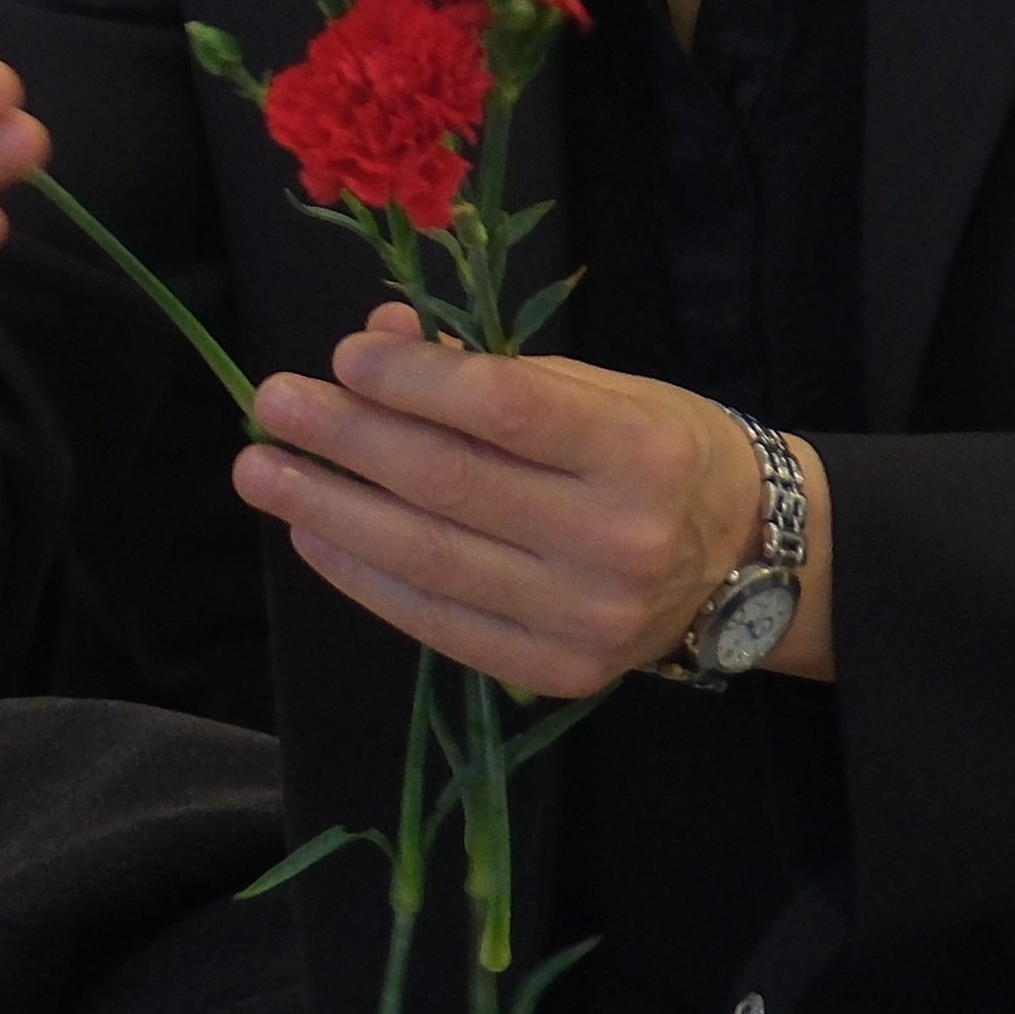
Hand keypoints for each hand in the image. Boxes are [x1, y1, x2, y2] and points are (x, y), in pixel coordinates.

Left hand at [236, 307, 821, 696]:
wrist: (750, 560)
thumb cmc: (662, 453)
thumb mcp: (600, 389)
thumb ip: (489, 371)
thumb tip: (377, 341)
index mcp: (639, 452)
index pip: (505, 411)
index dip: (413, 382)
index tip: (342, 356)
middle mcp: (618, 540)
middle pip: (451, 485)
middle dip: (345, 440)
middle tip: (270, 406)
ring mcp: (586, 617)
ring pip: (430, 559)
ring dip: (329, 511)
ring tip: (264, 472)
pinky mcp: (557, 672)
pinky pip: (438, 623)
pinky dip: (364, 577)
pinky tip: (316, 535)